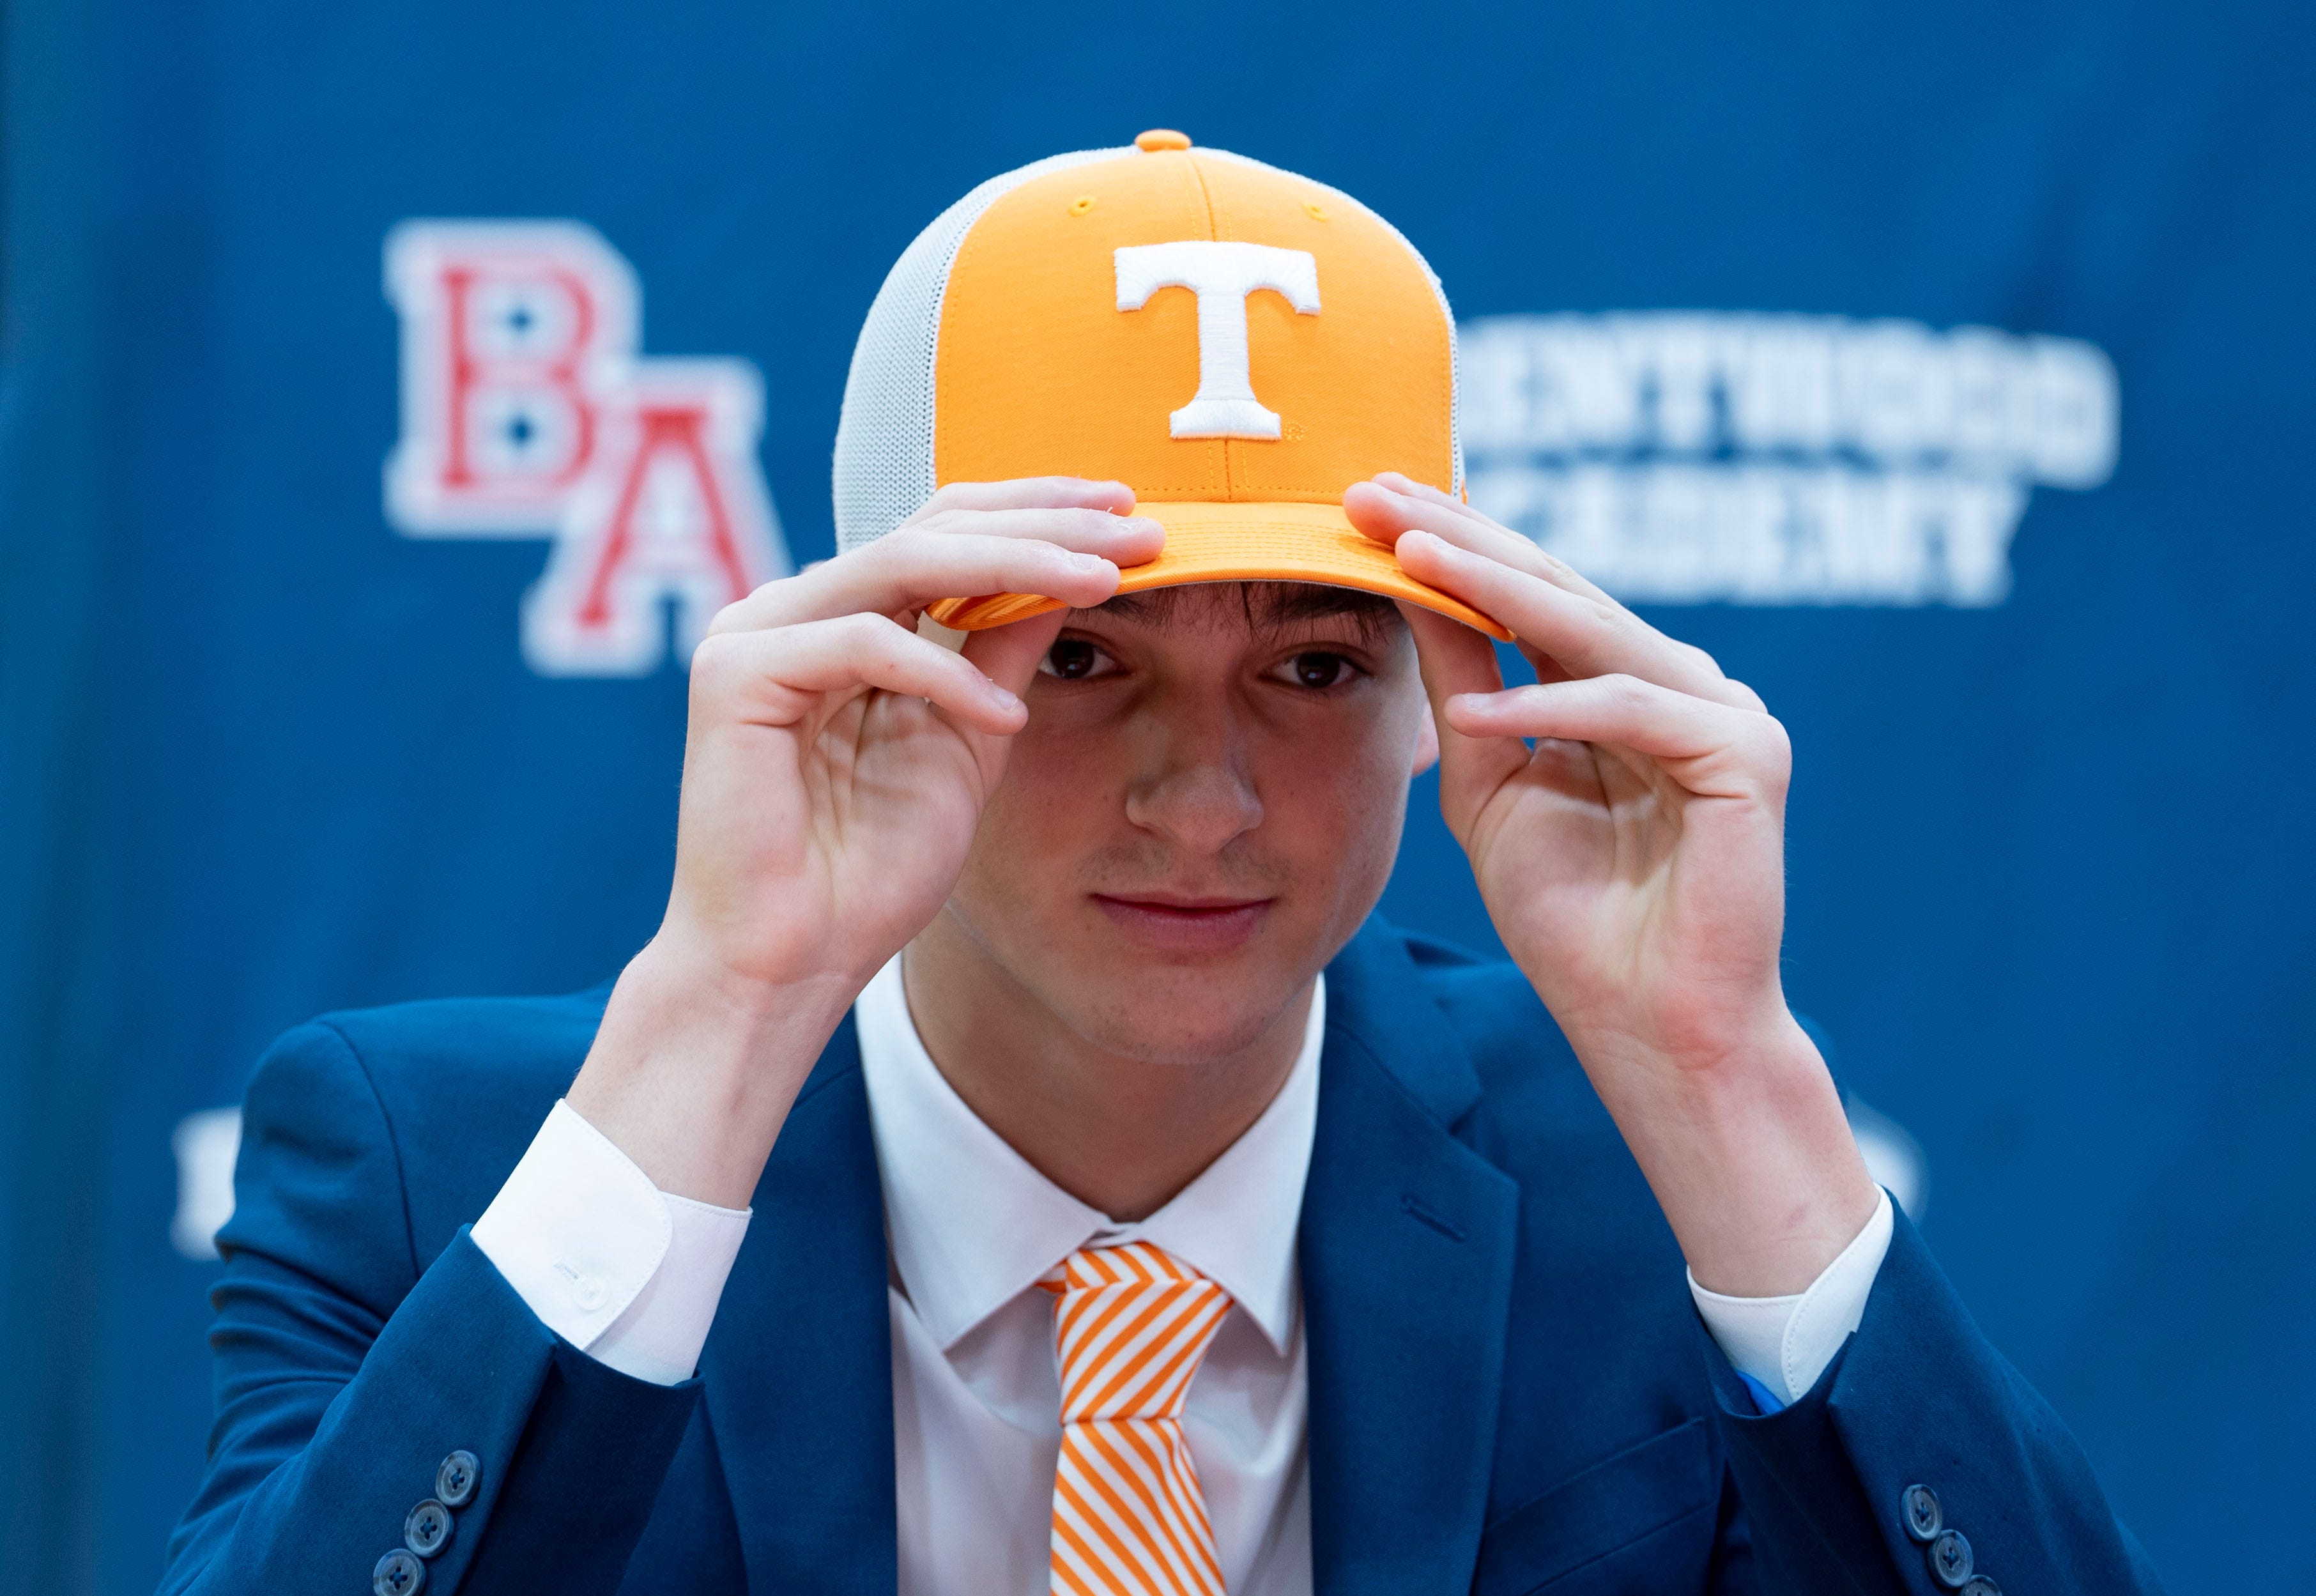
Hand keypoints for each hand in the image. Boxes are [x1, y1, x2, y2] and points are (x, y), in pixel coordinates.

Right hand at [568, 479, 1162, 1203]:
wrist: (792, 964)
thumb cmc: (868, 871)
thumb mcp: (971, 740)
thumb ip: (1005, 654)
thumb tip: (1077, 573)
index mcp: (842, 616)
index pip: (945, 529)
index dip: (1038, 513)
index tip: (1130, 516)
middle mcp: (793, 609)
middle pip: (930, 525)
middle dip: (1043, 522)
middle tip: (1135, 528)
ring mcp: (755, 633)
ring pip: (902, 561)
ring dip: (1015, 564)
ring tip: (1103, 582)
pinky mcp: (735, 675)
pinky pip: (863, 644)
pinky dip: (945, 676)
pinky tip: (1005, 718)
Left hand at [1345, 473, 1876, 1293]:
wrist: (1649, 1028)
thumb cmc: (1576, 921)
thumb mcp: (1492, 785)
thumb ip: (1465, 690)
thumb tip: (1408, 587)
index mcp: (1622, 686)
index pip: (1527, 595)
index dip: (1450, 543)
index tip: (1362, 500)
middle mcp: (1678, 683)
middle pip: (1557, 589)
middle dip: (1461, 537)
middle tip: (1374, 491)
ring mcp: (1724, 713)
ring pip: (1594, 630)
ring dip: (1496, 590)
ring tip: (1408, 554)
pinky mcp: (1748, 757)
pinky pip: (1635, 711)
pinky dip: (1557, 708)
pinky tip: (1481, 715)